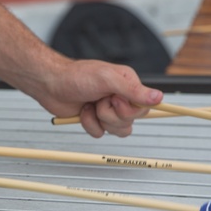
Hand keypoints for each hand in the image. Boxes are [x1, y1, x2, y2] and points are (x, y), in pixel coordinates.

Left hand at [35, 59, 162, 137]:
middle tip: (100, 100)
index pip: (144, 107)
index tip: (116, 100)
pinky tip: (83, 111)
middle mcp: (120, 98)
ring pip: (118, 130)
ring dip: (101, 120)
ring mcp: (108, 110)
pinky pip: (100, 134)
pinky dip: (89, 124)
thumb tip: (159, 98)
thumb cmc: (77, 76)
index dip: (130, 109)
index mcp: (128, 84)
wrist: (51, 84)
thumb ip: (134, 90)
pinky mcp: (96, 120)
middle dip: (112, 114)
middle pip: (131, 121)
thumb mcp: (108, 79)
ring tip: (91, 105)